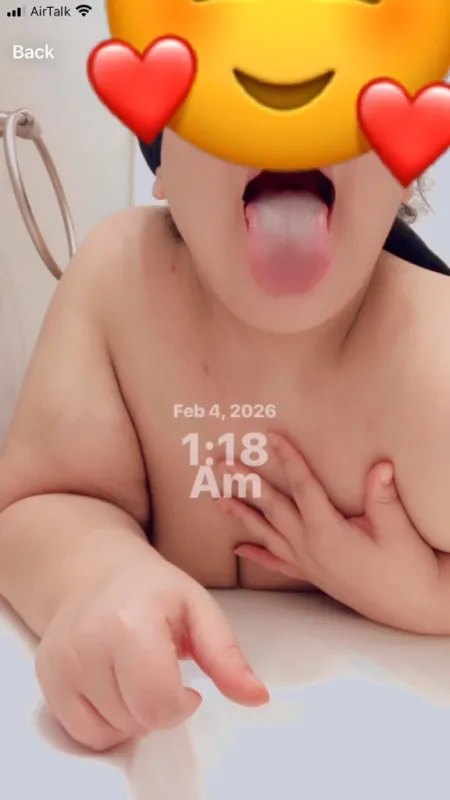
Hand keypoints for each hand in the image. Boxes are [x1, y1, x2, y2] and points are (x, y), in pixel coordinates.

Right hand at [35, 555, 267, 751]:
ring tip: (135, 674)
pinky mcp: (47, 677)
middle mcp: (88, 642)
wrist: (96, 571)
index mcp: (131, 621)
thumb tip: (258, 698)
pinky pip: (83, 733)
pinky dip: (106, 723)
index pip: (158, 702)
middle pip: (137, 720)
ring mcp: (62, 661)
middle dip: (159, 708)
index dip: (182, 705)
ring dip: (133, 715)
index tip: (188, 684)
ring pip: (111, 731)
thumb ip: (227, 656)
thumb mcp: (199, 608)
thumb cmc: (154, 590)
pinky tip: (114, 687)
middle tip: (159, 672)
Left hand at [216, 434, 441, 633]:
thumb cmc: (406, 568)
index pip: (303, 487)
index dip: (288, 459)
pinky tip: (239, 549)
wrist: (412, 606)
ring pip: (267, 534)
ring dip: (243, 515)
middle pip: (273, 508)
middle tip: (224, 465)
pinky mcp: (312, 574)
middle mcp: (310, 547)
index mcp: (329, 532)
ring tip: (220, 498)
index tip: (272, 437)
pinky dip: (256, 555)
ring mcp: (308, 563)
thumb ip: (383, 497)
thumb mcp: (397, 530)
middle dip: (248, 484)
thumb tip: (381, 465)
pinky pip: (276, 563)